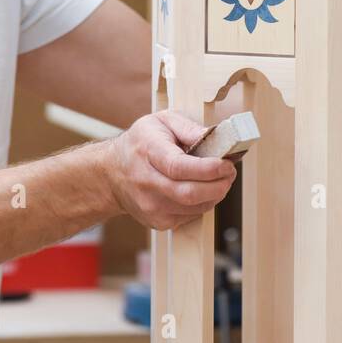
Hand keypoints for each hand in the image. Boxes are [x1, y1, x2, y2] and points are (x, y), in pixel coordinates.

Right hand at [100, 110, 236, 230]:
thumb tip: (216, 136)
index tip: (227, 164)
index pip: (179, 167)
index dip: (208, 169)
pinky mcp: (157, 221)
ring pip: (193, 207)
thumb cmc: (140, 143)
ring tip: (220, 180)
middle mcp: (146, 182)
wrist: (111, 173)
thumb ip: (188, 127)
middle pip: (188, 193)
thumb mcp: (161, 121)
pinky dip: (203, 203)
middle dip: (218, 185)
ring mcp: (150, 206)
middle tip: (230, 173)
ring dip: (214, 194)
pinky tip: (202, 190)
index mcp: (147, 152)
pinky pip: (190, 216)